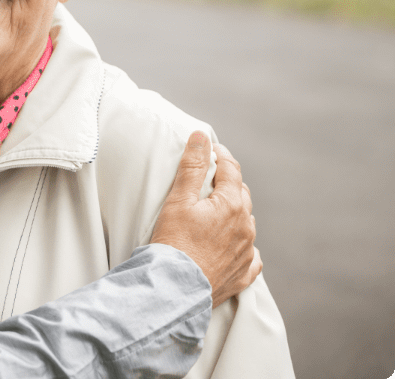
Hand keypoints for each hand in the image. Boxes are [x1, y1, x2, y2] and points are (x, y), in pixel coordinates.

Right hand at [150, 132, 260, 306]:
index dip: (221, 156)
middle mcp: (246, 227)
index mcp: (233, 205)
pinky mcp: (243, 274)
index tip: (210, 150)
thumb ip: (192, 166)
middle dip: (228, 183)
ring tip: (214, 212)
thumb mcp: (179, 199)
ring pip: (246, 223)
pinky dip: (243, 246)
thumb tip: (202, 137)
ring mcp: (247, 252)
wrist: (174, 288)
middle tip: (209, 180)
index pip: (232, 170)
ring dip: (234, 213)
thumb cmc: (173, 242)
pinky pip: (251, 256)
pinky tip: (232, 246)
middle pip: (242, 194)